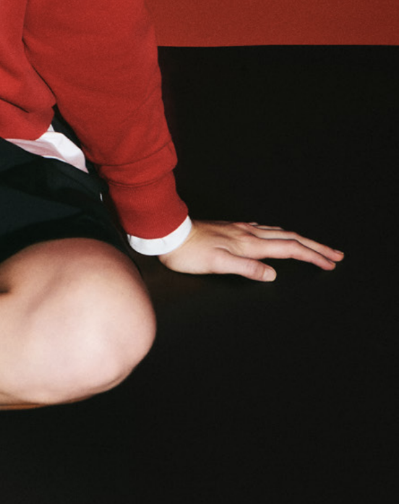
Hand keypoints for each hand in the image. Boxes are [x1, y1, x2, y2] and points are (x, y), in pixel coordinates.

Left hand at [158, 220, 342, 281]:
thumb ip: (246, 268)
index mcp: (249, 244)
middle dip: (315, 247)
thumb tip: (272, 274)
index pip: (289, 249)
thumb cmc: (189, 253)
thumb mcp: (217, 264)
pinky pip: (264, 230)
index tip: (330, 264)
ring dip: (300, 240)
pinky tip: (275, 235)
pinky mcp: (231, 230)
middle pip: (290, 238)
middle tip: (335, 255)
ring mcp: (240, 230)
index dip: (312, 256)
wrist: (168, 234)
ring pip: (279, 233)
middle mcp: (248, 234)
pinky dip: (279, 234)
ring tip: (313, 246)